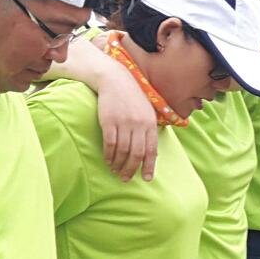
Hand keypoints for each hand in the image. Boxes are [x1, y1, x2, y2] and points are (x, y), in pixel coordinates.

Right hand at [94, 66, 159, 181]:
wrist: (115, 79)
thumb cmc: (132, 97)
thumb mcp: (147, 111)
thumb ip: (150, 129)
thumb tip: (150, 152)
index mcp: (150, 123)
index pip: (151, 150)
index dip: (149, 166)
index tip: (146, 179)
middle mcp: (139, 124)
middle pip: (137, 154)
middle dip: (131, 169)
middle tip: (126, 178)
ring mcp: (124, 123)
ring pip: (123, 151)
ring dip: (118, 164)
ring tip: (116, 171)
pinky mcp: (109, 121)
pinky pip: (110, 144)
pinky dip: (109, 155)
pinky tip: (108, 160)